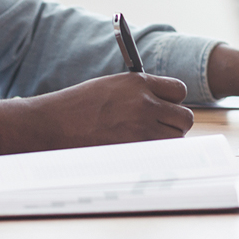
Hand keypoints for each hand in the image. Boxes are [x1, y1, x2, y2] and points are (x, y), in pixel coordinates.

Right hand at [0, 72, 194, 154]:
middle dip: (175, 124)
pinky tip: (136, 151)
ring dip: (166, 141)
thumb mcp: (111, 87)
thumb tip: (162, 104)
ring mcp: (141, 129)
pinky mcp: (134, 150)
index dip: (173, 101)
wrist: (53, 124)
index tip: (165, 107)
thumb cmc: (78, 106)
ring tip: (143, 140)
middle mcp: (144, 104)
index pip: (179, 91)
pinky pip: (159, 155)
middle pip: (185, 117)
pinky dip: (153, 155)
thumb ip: (139, 92)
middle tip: (159, 128)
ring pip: (176, 139)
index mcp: (138, 83)